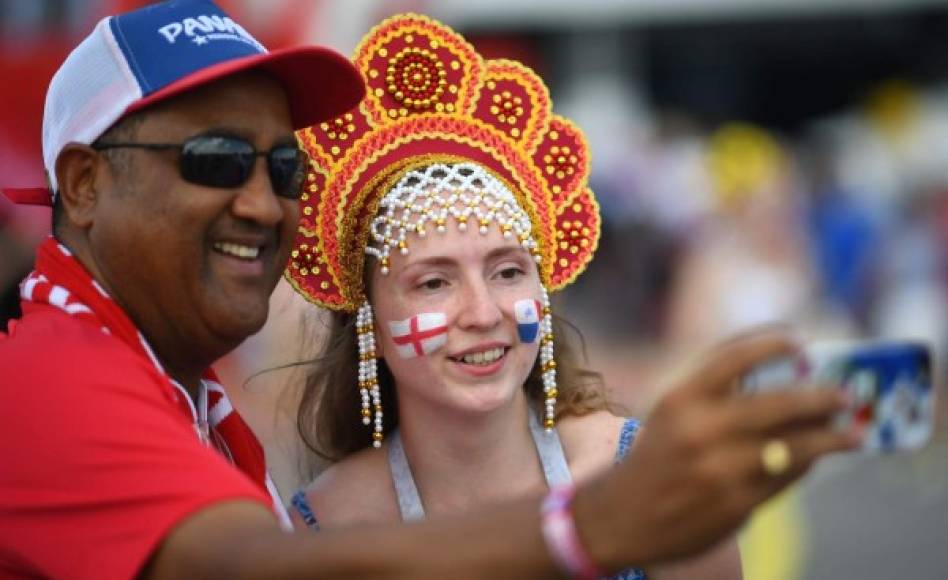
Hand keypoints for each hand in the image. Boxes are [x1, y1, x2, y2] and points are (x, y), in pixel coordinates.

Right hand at [575, 329, 858, 570]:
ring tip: (852, 433)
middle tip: (844, 394)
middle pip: (778, 403)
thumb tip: (783, 369)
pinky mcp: (737, 503)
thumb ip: (716, 389)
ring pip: (794, 446)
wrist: (624, 516)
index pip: (734, 358)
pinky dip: (806, 464)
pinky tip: (815, 459)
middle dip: (821, 397)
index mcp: (682, 398)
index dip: (772, 344)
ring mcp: (722, 469)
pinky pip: (786, 477)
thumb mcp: (673, 411)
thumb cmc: (658, 455)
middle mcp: (702, 429)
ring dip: (830, 437)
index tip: (799, 341)